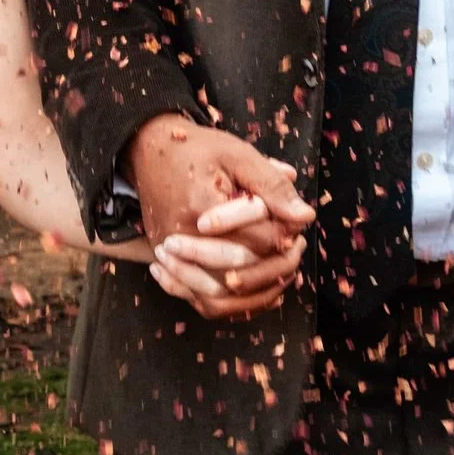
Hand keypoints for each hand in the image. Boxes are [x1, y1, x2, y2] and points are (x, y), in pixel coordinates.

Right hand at [130, 115, 311, 313]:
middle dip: (277, 264)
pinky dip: (229, 304)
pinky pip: (198, 299)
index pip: (259, 239)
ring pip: (219, 297)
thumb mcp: (238, 155)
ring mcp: (172, 256)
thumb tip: (305, 216)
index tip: (297, 224)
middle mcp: (183, 239)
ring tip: (281, 273)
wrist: (148, 152)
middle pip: (241, 272)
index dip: (286, 234)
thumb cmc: (196, 151)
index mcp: (203, 207)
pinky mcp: (168, 264)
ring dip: (255, 291)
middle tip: (297, 248)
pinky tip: (252, 291)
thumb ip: (271, 185)